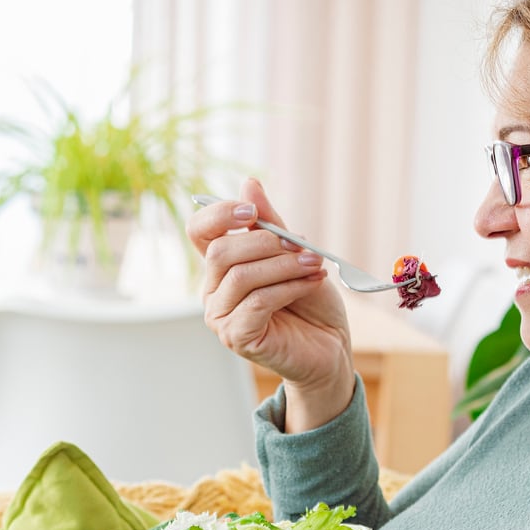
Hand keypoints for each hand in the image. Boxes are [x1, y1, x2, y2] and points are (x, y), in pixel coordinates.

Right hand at [188, 177, 353, 420]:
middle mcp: (213, 290)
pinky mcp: (237, 337)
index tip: (252, 213)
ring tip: (314, 265)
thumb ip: (271, 224)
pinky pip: (257, 303)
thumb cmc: (310, 302)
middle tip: (301, 245)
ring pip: (241, 276)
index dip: (219, 214)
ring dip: (284, 266)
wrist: (330, 346)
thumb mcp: (294, 254)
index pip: (199, 231)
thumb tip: (249, 183)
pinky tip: (311, 283)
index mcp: (222, 266)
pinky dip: (288, 288)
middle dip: (265, 243)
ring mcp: (221, 317)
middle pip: (220, 251)